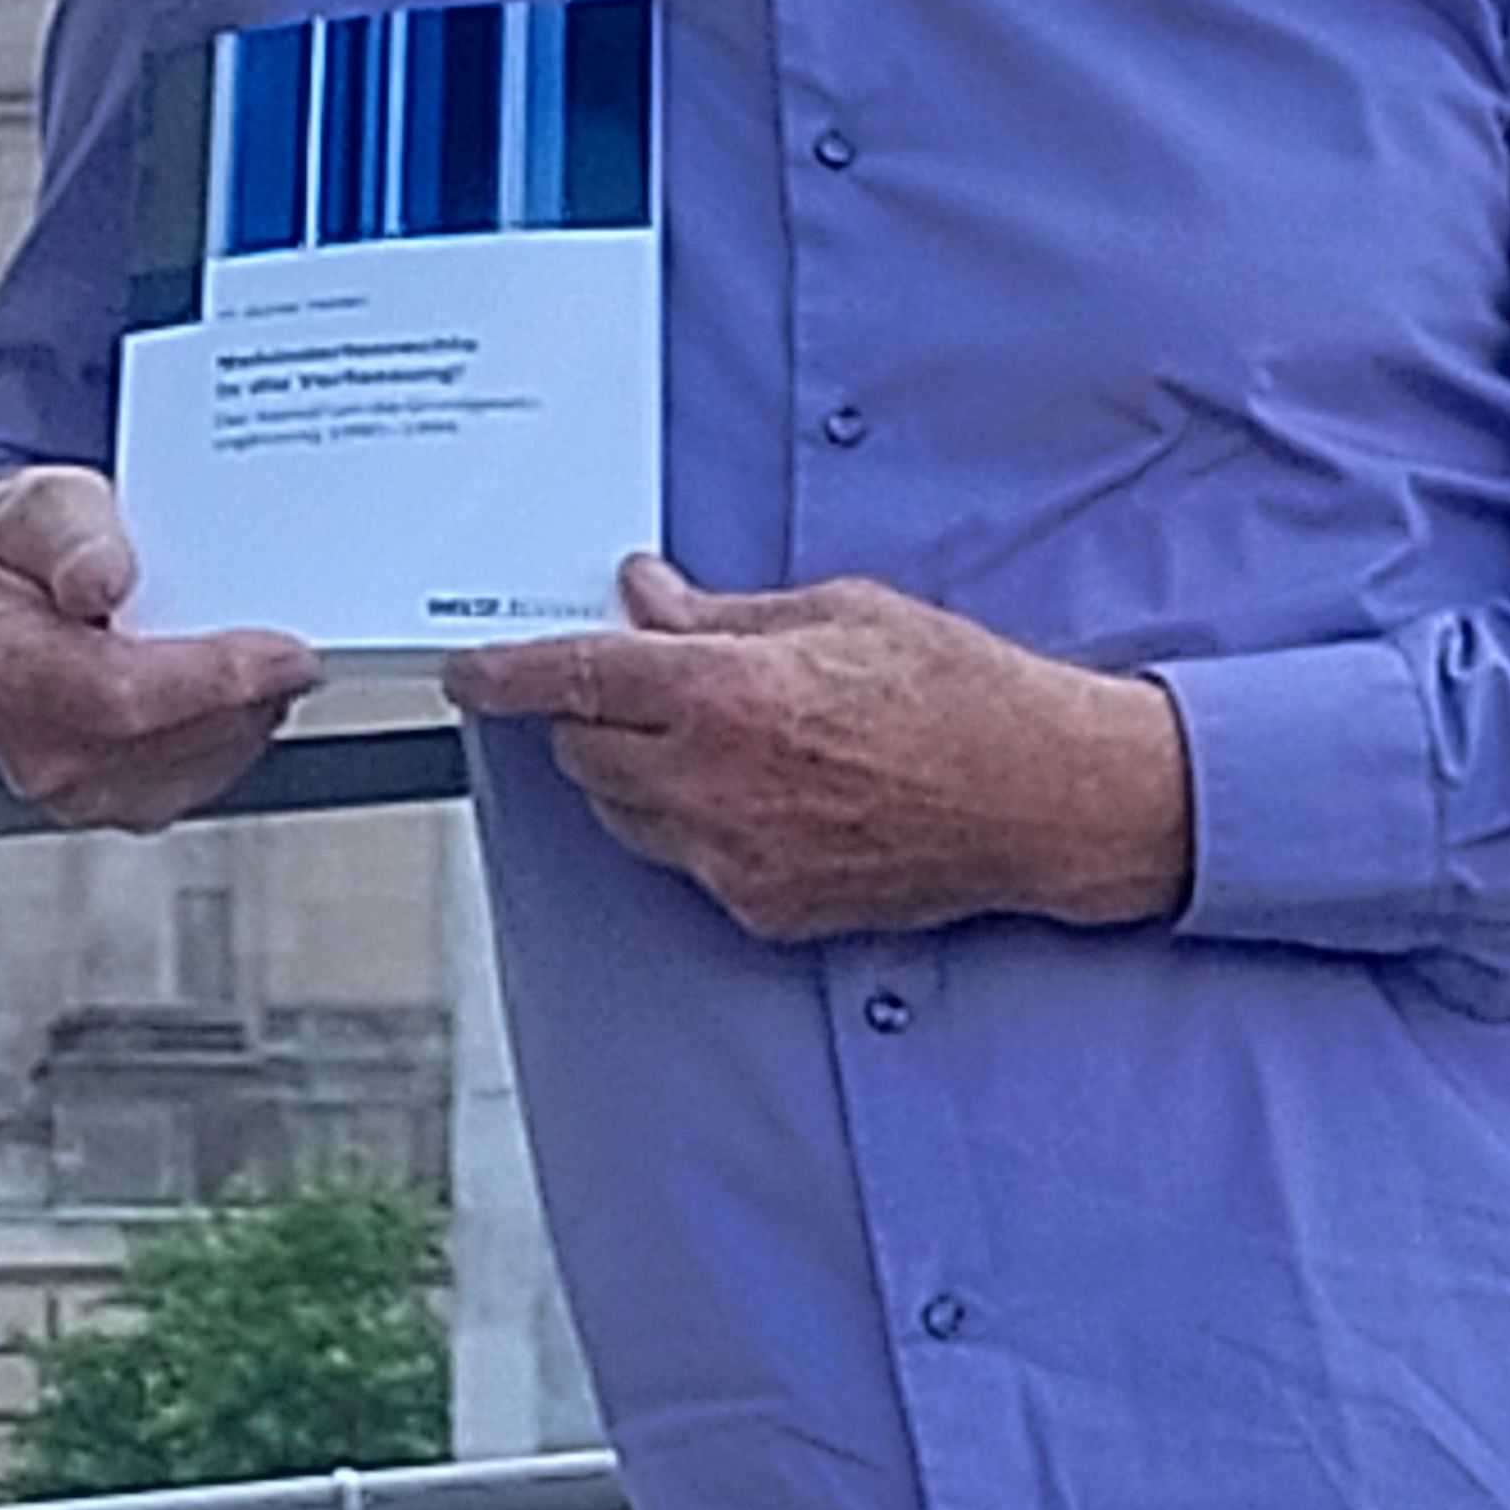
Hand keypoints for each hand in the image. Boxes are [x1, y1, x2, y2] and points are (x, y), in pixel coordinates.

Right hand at [0, 465, 319, 830]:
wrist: (9, 596)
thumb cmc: (26, 548)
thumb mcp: (45, 504)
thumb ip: (73, 534)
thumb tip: (99, 579)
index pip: (117, 694)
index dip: (210, 679)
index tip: (282, 652)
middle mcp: (27, 745)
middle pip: (164, 740)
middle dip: (244, 697)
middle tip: (296, 652)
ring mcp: (70, 787)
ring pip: (191, 768)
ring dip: (245, 718)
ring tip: (270, 661)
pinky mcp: (113, 801)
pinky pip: (195, 780)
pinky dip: (233, 736)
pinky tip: (245, 692)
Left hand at [441, 556, 1193, 940]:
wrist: (1040, 796)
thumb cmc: (953, 690)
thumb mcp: (832, 609)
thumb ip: (718, 613)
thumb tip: (644, 600)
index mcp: (727, 694)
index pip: (575, 681)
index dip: (506, 677)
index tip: (469, 671)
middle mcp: (717, 784)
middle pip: (585, 751)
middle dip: (582, 713)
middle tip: (622, 675)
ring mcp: (739, 859)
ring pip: (625, 814)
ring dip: (628, 769)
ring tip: (699, 729)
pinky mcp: (767, 909)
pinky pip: (686, 862)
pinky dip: (688, 821)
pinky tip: (750, 787)